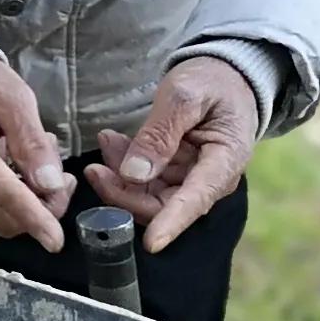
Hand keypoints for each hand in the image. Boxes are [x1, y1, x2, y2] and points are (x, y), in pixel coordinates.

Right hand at [0, 50, 71, 251]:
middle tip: (64, 178)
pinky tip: (31, 167)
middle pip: (3, 216)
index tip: (55, 240)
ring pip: (3, 216)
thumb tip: (51, 183)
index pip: (2, 192)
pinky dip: (24, 196)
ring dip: (35, 203)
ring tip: (47, 166)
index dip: (32, 217)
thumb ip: (30, 140)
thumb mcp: (12, 96)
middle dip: (42, 208)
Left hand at [88, 57, 259, 253]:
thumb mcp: (184, 96)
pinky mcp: (173, 174)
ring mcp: (189, 179)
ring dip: (119, 175)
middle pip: (162, 205)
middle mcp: (209, 179)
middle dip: (123, 192)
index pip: (196, 200)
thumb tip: (134, 175)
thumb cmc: (212, 82)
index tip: (151, 243)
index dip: (172, 223)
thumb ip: (160, 133)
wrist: (224, 77)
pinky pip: (142, 181)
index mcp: (225, 161)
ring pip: (146, 195)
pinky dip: (124, 164)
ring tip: (107, 140)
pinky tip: (113, 141)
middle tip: (94, 167)